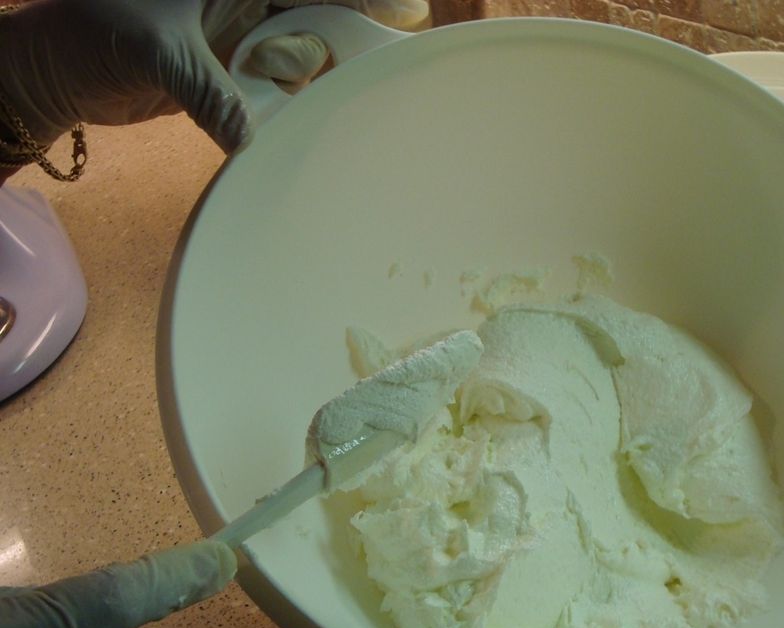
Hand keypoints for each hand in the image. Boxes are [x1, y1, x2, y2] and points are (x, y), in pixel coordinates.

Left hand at [0, 0, 428, 153]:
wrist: (59, 71)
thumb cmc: (94, 34)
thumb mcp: (157, 55)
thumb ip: (209, 94)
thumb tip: (250, 141)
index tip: (406, 12)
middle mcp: (245, 4)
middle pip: (318, 15)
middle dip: (347, 35)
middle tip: (387, 62)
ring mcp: (241, 39)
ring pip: (303, 56)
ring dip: (311, 76)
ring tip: (310, 92)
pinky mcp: (234, 76)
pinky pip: (279, 90)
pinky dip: (288, 105)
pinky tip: (294, 119)